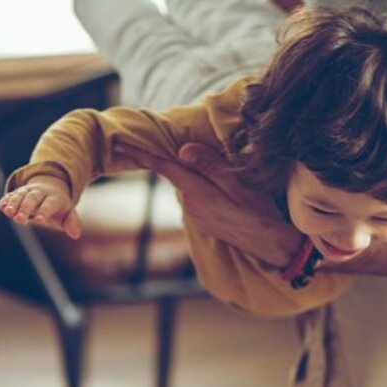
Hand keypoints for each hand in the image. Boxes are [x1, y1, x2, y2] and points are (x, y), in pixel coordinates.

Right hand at [0, 175, 82, 238]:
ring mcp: (27, 192)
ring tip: (8, 212)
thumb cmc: (59, 207)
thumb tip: (76, 234)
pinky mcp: (16, 194)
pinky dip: (6, 201)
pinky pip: (10, 196)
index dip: (44, 211)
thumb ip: (72, 223)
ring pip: (20, 195)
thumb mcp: (68, 213)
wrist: (49, 188)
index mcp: (54, 197)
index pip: (49, 204)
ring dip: (14, 204)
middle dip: (25, 208)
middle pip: (32, 198)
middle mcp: (39, 192)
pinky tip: (2, 207)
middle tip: (20, 219)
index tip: (39, 221)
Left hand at [114, 140, 301, 266]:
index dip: (140, 153)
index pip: (163, 167)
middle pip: (178, 172)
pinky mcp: (203, 219)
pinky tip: (224, 190)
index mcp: (197, 192)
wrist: (270, 244)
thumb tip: (183, 150)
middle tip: (182, 152)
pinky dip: (203, 186)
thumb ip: (210, 166)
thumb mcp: (238, 184)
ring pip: (189, 184)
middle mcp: (191, 204)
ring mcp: (196, 214)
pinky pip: (198, 194)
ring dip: (197, 174)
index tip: (117, 142)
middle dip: (176, 160)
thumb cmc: (258, 211)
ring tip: (225, 178)